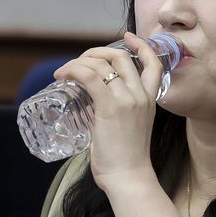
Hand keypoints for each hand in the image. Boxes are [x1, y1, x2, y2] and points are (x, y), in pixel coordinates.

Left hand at [54, 32, 162, 191]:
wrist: (129, 178)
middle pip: (120, 57)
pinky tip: (62, 75)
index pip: (153, 63)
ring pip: (101, 63)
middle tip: (79, 63)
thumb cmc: (126, 161)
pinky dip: (73, 70)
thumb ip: (118, 116)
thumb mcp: (130, 130)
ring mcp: (126, 99)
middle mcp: (140, 95)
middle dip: (96, 52)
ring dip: (79, 61)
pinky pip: (88, 76)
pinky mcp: (110, 107)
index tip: (126, 38)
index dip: (140, 45)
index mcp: (149, 100)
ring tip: (64, 72)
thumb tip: (92, 114)